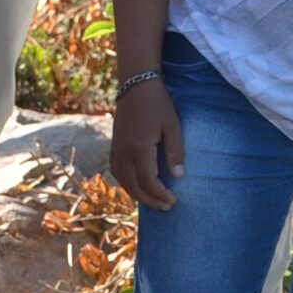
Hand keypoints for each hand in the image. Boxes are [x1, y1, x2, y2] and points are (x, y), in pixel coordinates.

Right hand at [110, 79, 184, 209]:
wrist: (136, 86)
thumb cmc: (158, 105)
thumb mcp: (172, 125)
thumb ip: (175, 151)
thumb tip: (179, 176)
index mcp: (140, 148)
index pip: (148, 181)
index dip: (160, 194)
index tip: (173, 199)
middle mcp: (125, 152)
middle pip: (134, 186)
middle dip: (151, 200)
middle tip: (166, 206)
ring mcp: (117, 149)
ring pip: (123, 181)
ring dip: (138, 194)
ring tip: (153, 200)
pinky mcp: (114, 146)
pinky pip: (116, 172)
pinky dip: (126, 183)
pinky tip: (137, 186)